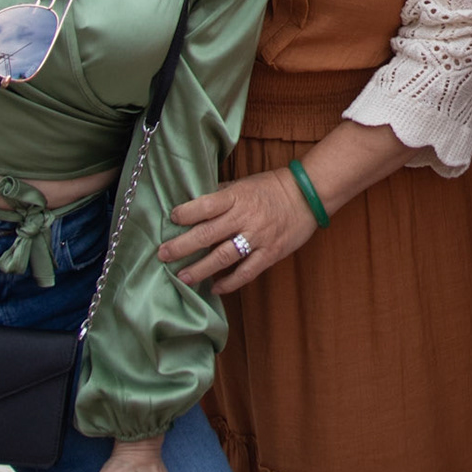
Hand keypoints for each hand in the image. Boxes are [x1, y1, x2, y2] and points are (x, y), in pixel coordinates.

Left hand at [160, 168, 317, 294]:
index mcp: (237, 196)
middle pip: (208, 234)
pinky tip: (214, 288)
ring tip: (183, 277)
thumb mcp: (243, 184)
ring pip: (224, 256)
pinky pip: (246, 272)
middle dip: (182, 246)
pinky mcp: (270, 253)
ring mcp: (259, 237)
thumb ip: (220, 195)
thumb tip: (193, 205)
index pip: (206, 205)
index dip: (187, 212)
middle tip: (163, 255)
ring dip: (201, 269)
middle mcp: (246, 217)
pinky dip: (229, 282)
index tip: (171, 218)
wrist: (307, 195)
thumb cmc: (271, 187)